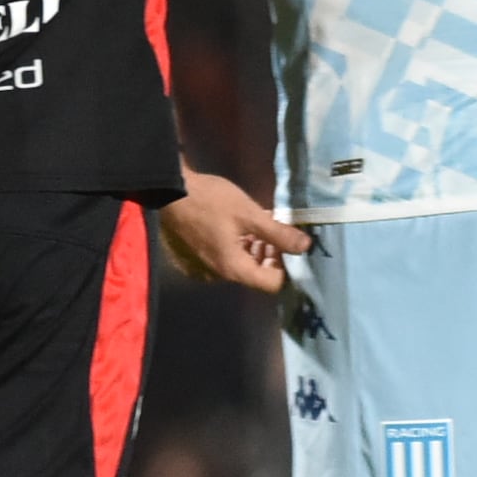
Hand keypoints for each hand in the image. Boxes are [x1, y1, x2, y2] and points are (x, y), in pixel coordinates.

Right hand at [155, 168, 308, 292]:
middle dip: (268, 254)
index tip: (282, 242)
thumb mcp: (250, 214)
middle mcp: (219, 275)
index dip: (283, 264)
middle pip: (255, 274)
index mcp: (234, 269)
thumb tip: (306, 247)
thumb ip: (279, 233)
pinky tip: (234, 225)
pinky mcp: (195, 258)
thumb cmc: (212, 201)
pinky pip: (224, 258)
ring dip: (252, 248)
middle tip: (269, 229)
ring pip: (240, 265)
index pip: (272, 283)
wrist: (170, 192)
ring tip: (253, 224)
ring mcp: (205, 268)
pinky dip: (235, 246)